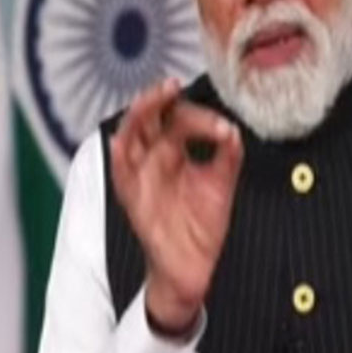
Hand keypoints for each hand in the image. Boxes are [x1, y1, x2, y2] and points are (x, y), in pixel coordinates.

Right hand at [108, 79, 243, 337]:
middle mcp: (154, 159)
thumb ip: (227, 156)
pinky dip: (119, 154)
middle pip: (148, 118)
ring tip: (156, 97)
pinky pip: (120, 172)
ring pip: (130, 136)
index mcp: (174, 152)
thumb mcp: (221, 183)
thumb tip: (232, 131)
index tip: (222, 127)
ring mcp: (141, 177)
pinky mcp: (133, 198)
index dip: (197, 115)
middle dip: (157, 99)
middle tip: (172, 85)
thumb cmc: (202, 224)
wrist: (194, 267)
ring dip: (140, 114)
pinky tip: (123, 139)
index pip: (178, 119)